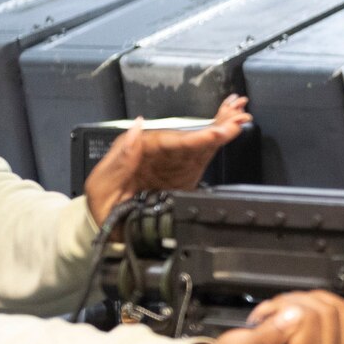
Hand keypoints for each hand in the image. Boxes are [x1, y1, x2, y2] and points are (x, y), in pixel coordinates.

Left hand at [83, 96, 251, 223]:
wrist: (107, 230)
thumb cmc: (100, 205)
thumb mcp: (101, 184)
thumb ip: (120, 158)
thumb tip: (137, 128)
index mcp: (141, 150)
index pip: (173, 141)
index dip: (196, 136)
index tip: (216, 132)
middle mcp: (160, 153)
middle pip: (192, 136)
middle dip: (217, 125)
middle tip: (239, 114)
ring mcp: (173, 165)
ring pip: (201, 143)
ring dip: (223, 128)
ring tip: (243, 116)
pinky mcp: (184, 177)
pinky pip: (203, 156)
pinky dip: (219, 143)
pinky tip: (233, 130)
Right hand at [176, 291, 343, 343]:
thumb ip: (264, 338)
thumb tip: (295, 316)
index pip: (309, 319)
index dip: (283, 308)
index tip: (263, 318)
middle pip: (329, 313)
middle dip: (297, 303)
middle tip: (274, 316)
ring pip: (343, 310)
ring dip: (313, 303)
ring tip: (288, 316)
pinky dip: (333, 307)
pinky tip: (310, 315)